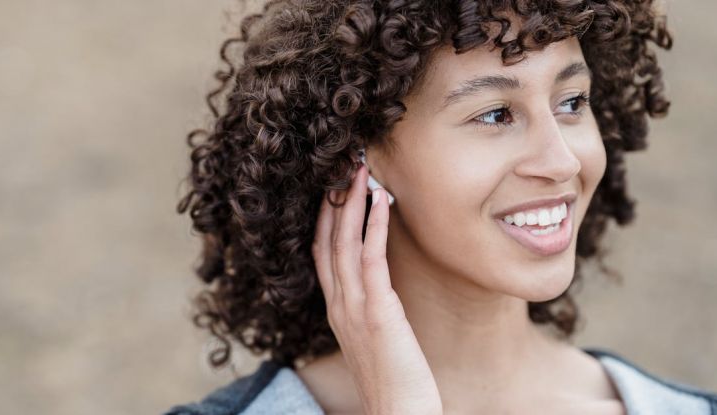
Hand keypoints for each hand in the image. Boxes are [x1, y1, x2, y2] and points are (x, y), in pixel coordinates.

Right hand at [311, 162, 442, 414]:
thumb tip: (379, 288)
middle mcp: (338, 304)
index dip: (325, 218)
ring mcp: (353, 309)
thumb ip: (369, 310)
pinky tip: (381, 203)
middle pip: (328, 242)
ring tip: (360, 172)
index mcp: (336, 309)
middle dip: (333, 201)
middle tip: (343, 166)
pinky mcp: (376, 314)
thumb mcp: (374, 338)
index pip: (322, 253)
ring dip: (352, 205)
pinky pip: (371, 261)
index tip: (333, 187)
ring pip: (345, 245)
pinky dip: (373, 228)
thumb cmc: (394, 380)